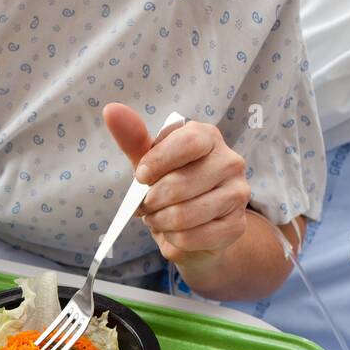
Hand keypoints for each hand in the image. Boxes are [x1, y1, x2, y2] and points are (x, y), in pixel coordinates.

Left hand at [103, 103, 250, 266]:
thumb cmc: (171, 185)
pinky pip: (193, 237)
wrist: (197, 224)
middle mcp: (230, 162)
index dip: (159, 162)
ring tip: (158, 218)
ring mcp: (237, 194)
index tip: (141, 177)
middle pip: (181, 184)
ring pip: (185, 215)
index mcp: (208, 138)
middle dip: (152, 201)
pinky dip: (174, 239)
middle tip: (146, 206)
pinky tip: (174, 232)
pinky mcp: (237, 225)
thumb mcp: (150, 162)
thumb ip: (134, 138)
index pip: (188, 143)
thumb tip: (112, 110)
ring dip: (160, 222)